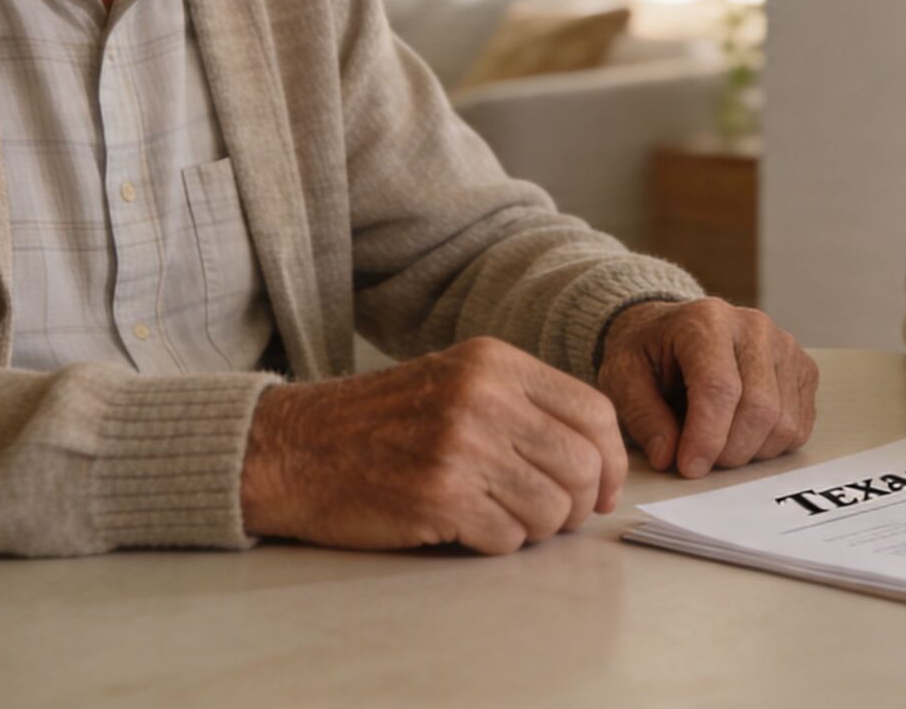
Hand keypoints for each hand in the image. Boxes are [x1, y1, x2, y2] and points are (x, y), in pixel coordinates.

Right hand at [239, 337, 625, 554]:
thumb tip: (600, 461)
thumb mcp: (455, 383)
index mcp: (494, 362)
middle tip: (555, 516)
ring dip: (535, 528)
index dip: (612, 461)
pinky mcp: (440, 496)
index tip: (603, 489)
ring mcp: (462, 447)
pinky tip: (464, 527)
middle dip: (580, 504)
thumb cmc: (378, 424)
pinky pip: (509, 538)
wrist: (293, 448)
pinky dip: (496, 544)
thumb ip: (524, 406)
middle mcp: (484, 397)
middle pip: (583, 465)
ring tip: (498, 517)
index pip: (594, 412)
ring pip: (553, 509)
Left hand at [598, 298, 817, 477]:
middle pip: (759, 408)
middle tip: (700, 461)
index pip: (719, 387)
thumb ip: (643, 416)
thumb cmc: (650, 353)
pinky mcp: (803, 368)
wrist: (676, 331)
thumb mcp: (624, 377)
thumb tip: (669, 456)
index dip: (706, 437)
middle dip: (728, 451)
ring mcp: (785, 346)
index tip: (688, 468)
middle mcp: (754, 326)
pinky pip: (799, 425)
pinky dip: (771, 445)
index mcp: (706, 320)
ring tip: (717, 444)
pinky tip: (741, 434)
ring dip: (750, 452)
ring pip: (784, 422)